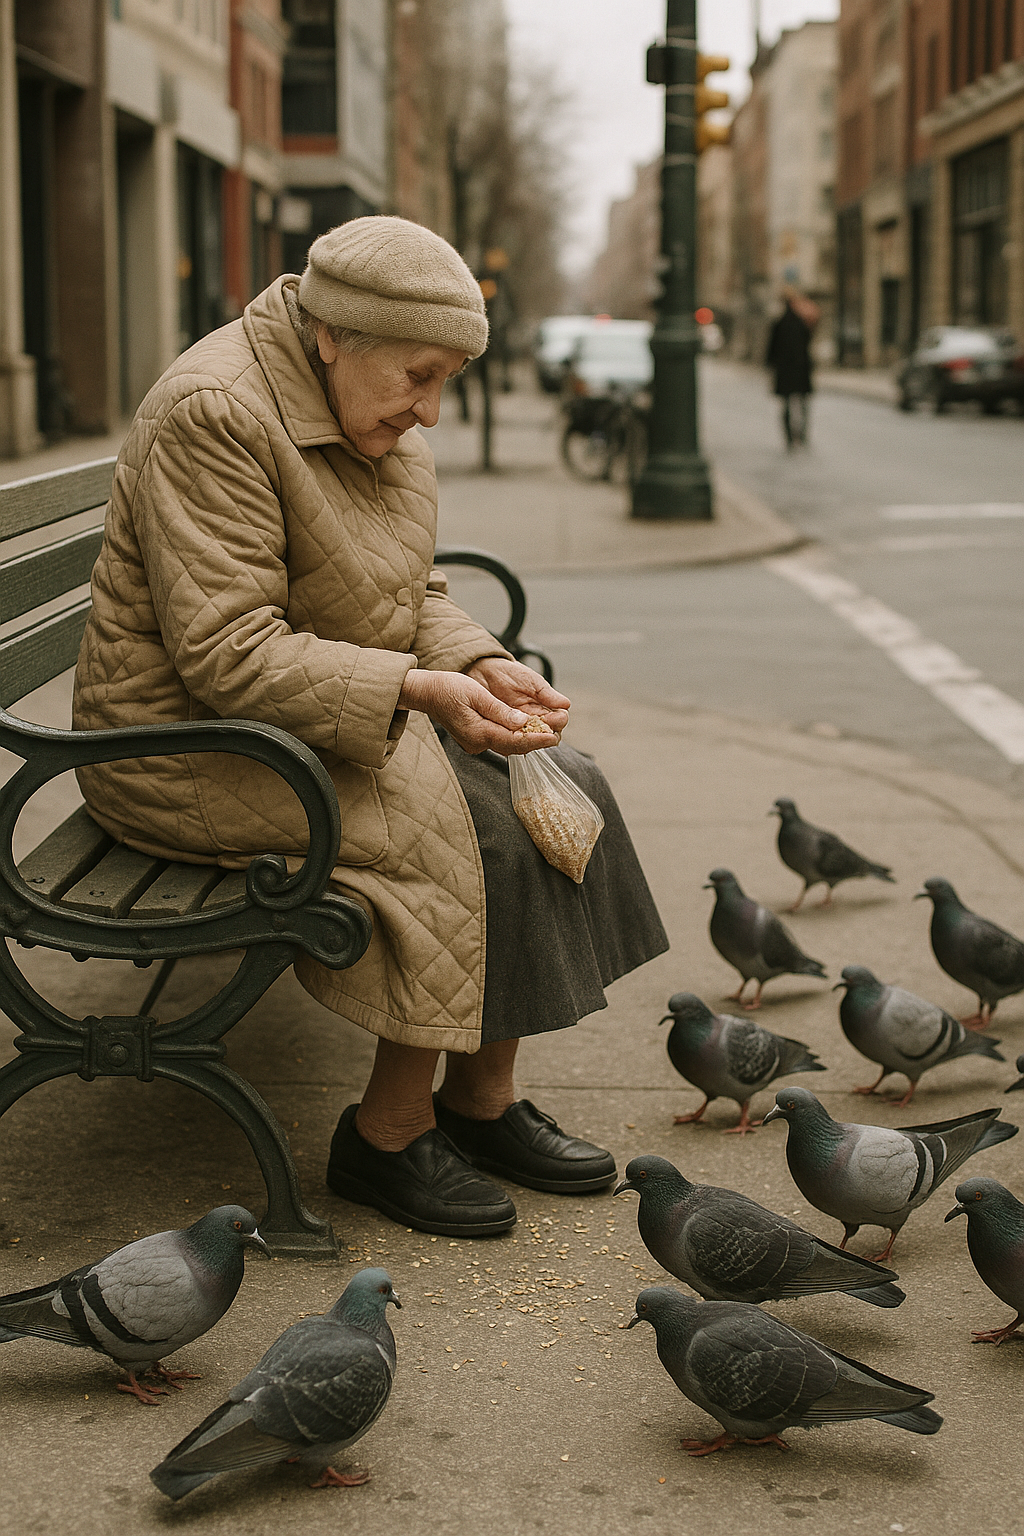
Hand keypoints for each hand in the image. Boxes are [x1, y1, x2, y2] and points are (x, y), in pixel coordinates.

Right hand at [398, 667, 565, 755]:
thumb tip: (521, 722)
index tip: (553, 737)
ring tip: (547, 736)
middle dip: (535, 743)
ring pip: (506, 745)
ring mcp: (474, 743)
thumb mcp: (476, 694)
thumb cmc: (448, 688)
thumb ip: (500, 711)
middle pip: (512, 747)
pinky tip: (526, 733)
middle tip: (556, 738)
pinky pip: (498, 741)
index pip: (513, 740)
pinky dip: (514, 738)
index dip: (536, 740)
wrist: (427, 693)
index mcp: (477, 732)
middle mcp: (476, 742)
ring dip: (526, 741)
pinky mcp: (473, 739)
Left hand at [466, 659, 570, 737]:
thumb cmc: (507, 673)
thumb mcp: (529, 679)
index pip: (560, 720)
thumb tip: (565, 703)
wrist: (482, 671)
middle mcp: (534, 720)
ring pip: (531, 743)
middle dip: (546, 735)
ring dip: (530, 741)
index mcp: (544, 706)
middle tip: (539, 730)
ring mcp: (519, 728)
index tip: (552, 718)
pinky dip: (512, 742)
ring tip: (523, 734)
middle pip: (548, 735)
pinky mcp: (503, 733)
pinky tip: (508, 736)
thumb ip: (546, 693)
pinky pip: (511, 745)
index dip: (558, 721)